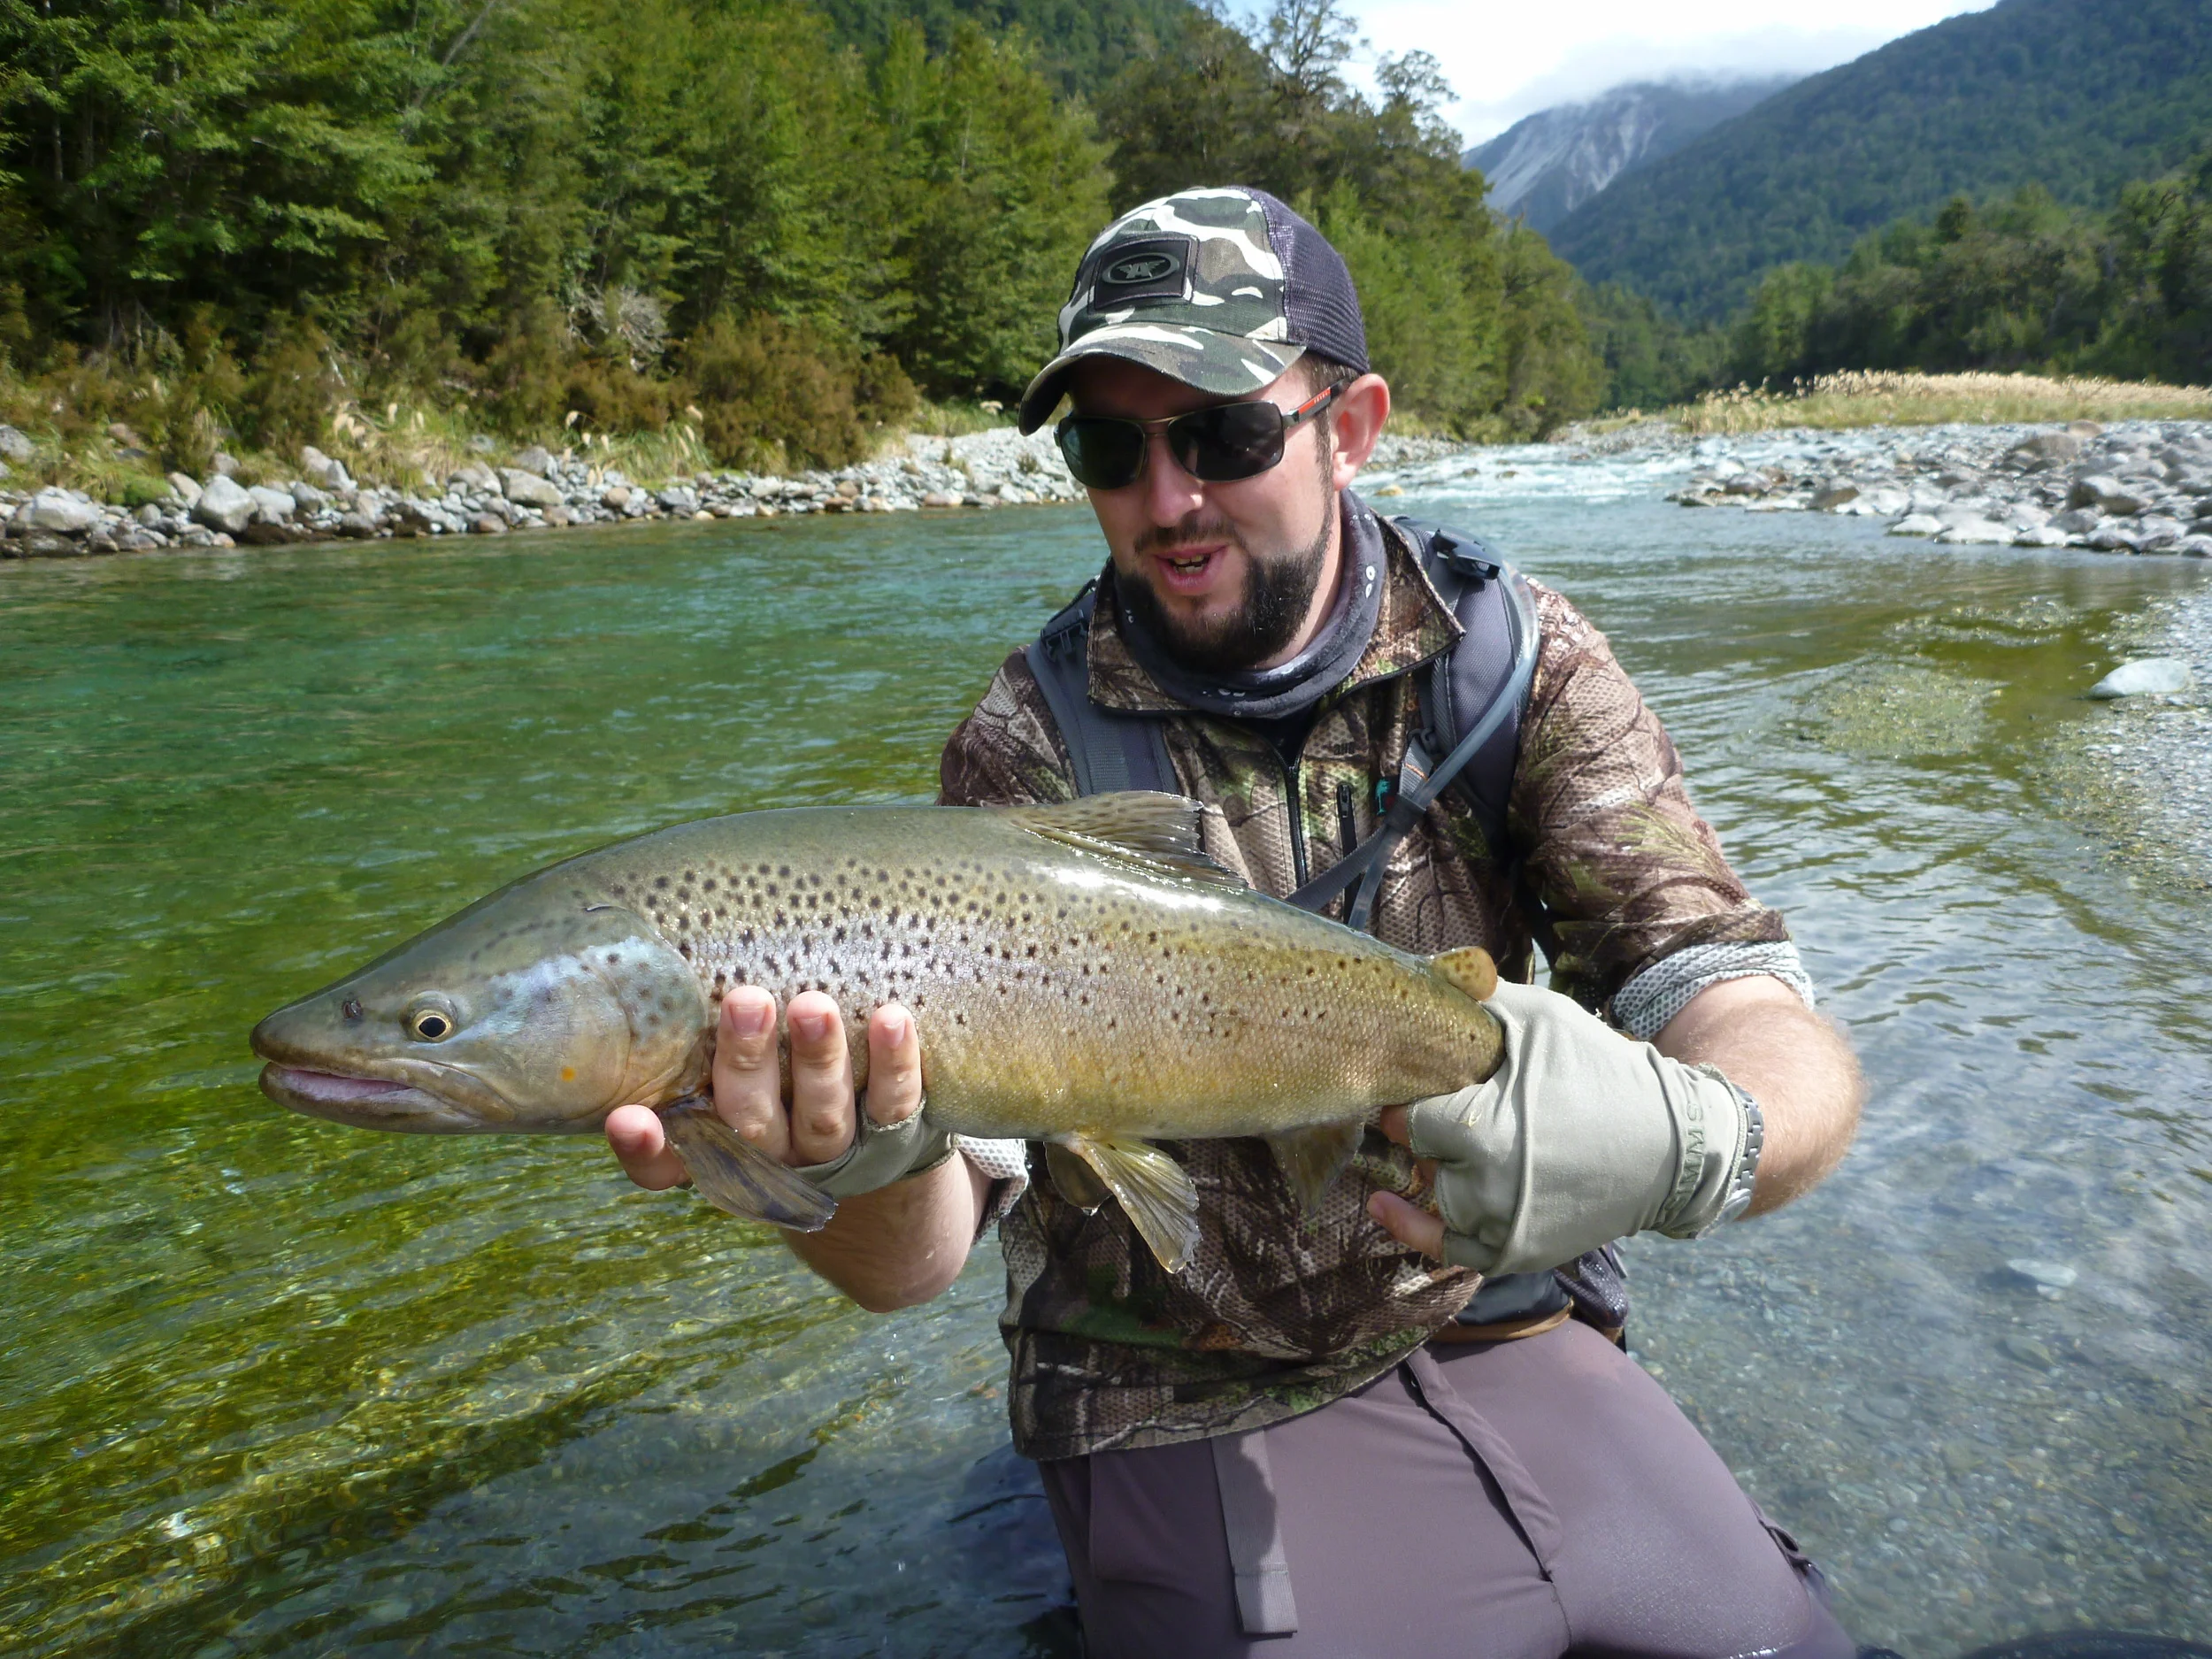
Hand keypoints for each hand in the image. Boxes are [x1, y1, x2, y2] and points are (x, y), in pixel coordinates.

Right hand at [606, 986, 933, 1193]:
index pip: (664, 1164)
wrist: (872, 1153)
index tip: (627, 1118)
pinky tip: (892, 1018)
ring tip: (813, 1005)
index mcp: (715, 1145)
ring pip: (823, 1113)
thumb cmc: (772, 1087)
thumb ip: (692, 1035)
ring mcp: (831, 1149)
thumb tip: (669, 945)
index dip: (644, 1149)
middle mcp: (769, 1154)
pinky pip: (893, 1103)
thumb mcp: (724, 1075)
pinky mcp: (891, 1136)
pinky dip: (894, 1063)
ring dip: (818, 1059)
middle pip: (749, 1118)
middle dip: (746, 1061)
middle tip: (747, 1001)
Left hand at [1365, 978, 1754, 1275]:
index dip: (1407, 1094)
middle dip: (1425, 1129)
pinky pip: (1447, 1249)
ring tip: (1445, 1141)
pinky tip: (1383, 1205)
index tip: (1412, 1079)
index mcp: (1480, 1129)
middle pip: (1416, 1156)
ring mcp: (1498, 1227)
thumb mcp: (1542, 1019)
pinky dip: (1415, 1229)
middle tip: (1442, 1105)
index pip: (1405, 1116)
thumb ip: (1477, 998)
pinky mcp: (1514, 1252)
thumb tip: (1422, 974)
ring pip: (1432, 1196)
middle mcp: (1482, 1189)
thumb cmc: (1602, 1073)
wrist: (1673, 1147)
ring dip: (1432, 1168)